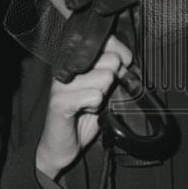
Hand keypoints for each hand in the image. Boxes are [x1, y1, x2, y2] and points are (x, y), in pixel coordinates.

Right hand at [35, 35, 132, 179]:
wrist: (61, 147)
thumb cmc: (82, 117)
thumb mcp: (102, 90)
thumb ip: (112, 73)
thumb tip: (127, 61)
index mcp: (77, 62)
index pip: (106, 41)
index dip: (121, 54)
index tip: (124, 65)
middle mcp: (67, 68)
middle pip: (111, 60)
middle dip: (113, 80)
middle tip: (100, 93)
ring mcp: (61, 84)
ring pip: (105, 77)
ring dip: (103, 96)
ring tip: (90, 103)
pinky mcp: (60, 102)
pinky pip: (94, 96)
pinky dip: (96, 106)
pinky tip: (85, 111)